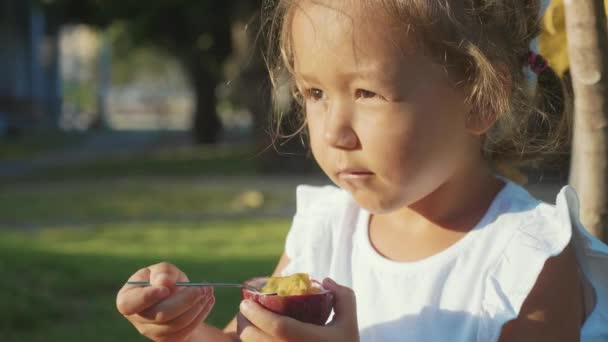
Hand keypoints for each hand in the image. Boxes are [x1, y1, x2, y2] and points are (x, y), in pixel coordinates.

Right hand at [116, 262, 214, 341]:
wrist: (177, 297)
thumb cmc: (166, 280)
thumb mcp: (164, 270)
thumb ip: (163, 272)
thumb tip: (163, 283)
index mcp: (127, 298)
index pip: (129, 304)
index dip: (147, 297)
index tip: (166, 289)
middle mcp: (137, 319)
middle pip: (160, 315)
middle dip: (185, 300)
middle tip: (202, 288)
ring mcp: (152, 332)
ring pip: (176, 324)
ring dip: (197, 307)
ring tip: (208, 290)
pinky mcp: (169, 340)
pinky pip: (186, 331)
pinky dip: (201, 314)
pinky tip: (209, 300)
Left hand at [237, 278, 358, 341]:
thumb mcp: (349, 324)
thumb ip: (343, 298)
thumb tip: (325, 281)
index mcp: (309, 340)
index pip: (277, 326)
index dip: (257, 313)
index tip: (246, 302)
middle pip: (254, 339)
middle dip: (245, 323)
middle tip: (246, 311)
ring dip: (246, 337)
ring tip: (249, 325)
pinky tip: (258, 340)